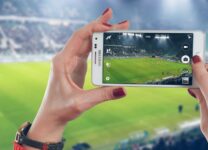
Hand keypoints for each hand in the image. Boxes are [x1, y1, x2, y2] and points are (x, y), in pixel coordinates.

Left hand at [25, 8, 128, 147]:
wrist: (51, 117)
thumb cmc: (60, 109)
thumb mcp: (82, 102)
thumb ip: (103, 95)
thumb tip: (123, 90)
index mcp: (62, 61)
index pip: (79, 37)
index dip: (94, 29)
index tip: (110, 26)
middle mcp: (66, 57)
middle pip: (85, 36)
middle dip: (101, 25)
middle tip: (117, 19)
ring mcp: (72, 61)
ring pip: (87, 42)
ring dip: (101, 34)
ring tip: (116, 26)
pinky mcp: (77, 66)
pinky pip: (89, 51)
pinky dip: (99, 44)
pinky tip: (109, 41)